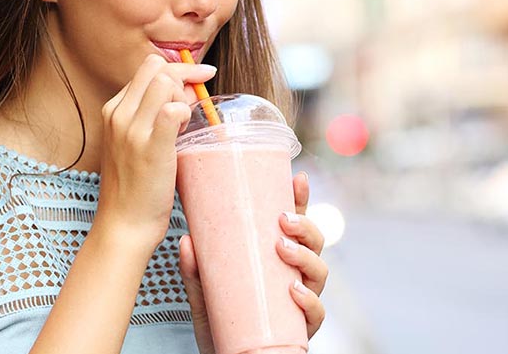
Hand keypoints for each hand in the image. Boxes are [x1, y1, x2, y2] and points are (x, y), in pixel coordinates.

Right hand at [95, 54, 215, 245]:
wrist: (124, 225)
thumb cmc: (135, 186)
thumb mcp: (135, 142)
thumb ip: (152, 114)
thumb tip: (186, 91)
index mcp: (113, 110)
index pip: (148, 67)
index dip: (178, 69)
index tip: (197, 78)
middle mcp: (118, 114)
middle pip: (157, 66)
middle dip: (182, 76)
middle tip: (192, 104)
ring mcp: (132, 131)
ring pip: (165, 81)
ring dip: (183, 97)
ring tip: (184, 125)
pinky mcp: (150, 148)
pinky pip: (173, 110)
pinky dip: (185, 113)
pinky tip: (185, 133)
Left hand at [178, 171, 328, 352]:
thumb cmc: (221, 323)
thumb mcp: (203, 293)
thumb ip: (196, 271)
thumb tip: (186, 241)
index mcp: (277, 259)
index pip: (295, 224)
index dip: (301, 199)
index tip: (298, 178)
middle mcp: (295, 276)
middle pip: (315, 243)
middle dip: (305, 226)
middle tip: (283, 220)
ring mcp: (302, 302)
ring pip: (320, 272)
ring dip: (306, 256)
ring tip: (284, 248)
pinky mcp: (301, 330)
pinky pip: (317, 313)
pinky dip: (310, 300)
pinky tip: (295, 290)